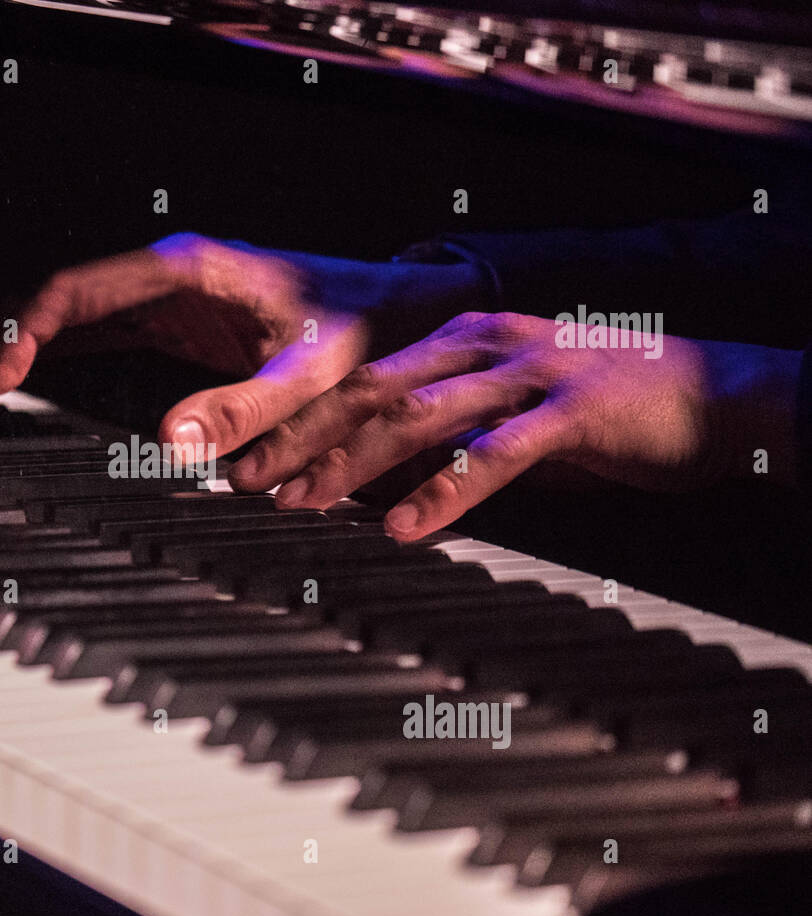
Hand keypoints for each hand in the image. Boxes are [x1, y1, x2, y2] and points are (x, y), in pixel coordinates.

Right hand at [0, 233, 485, 458]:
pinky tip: (28, 380)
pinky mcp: (176, 320)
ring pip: (69, 310)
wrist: (397, 309)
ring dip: (20, 346)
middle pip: (55, 296)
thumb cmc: (362, 332)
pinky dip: (55, 353)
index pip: (72, 292)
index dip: (18, 335)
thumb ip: (247, 409)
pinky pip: (96, 328)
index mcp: (184, 272)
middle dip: (1, 340)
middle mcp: (166, 274)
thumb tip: (171, 444)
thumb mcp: (312, 374)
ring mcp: (167, 294)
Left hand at [229, 312, 799, 539]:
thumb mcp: (515, 408)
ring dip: (350, 464)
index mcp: (466, 339)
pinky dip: (443, 492)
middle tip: (246, 481)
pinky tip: (403, 526)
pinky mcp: (573, 411)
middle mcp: (487, 344)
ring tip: (301, 502)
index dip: (300, 419)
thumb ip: (451, 432)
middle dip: (302, 439)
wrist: (718, 391)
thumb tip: (384, 476)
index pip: (363, 378)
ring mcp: (529, 372)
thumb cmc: (610, 408)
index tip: (251, 457)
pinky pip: (494, 454)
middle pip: (371, 391)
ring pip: (418, 416)